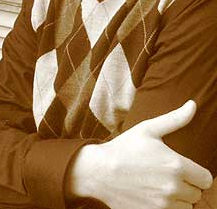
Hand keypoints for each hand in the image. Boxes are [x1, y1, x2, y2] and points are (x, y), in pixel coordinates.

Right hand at [68, 100, 212, 208]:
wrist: (97, 172)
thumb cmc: (123, 148)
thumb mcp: (147, 130)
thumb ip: (175, 119)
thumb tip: (193, 105)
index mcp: (176, 165)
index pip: (206, 179)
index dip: (197, 175)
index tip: (184, 171)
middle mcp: (173, 187)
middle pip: (196, 194)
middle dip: (186, 186)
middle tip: (167, 177)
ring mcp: (163, 204)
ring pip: (186, 207)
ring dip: (178, 200)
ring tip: (160, 188)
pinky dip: (167, 208)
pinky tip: (154, 197)